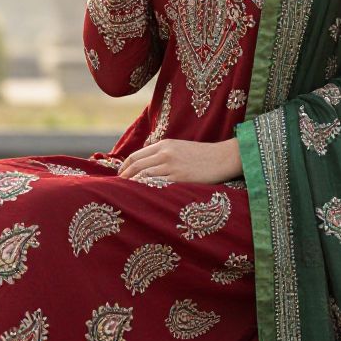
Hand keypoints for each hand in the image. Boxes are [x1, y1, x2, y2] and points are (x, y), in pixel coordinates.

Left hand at [116, 138, 241, 184]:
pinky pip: (156, 184)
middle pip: (136, 165)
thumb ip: (163, 152)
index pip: (136, 156)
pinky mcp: (179, 178)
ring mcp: (172, 166)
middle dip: (124, 177)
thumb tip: (147, 161)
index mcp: (164, 145)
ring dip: (131, 185)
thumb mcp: (180, 147)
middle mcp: (165, 153)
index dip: (124, 167)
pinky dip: (145, 189)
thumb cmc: (202, 155)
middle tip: (118, 187)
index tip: (120, 176)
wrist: (222, 158)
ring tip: (125, 194)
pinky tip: (141, 195)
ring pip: (143, 175)